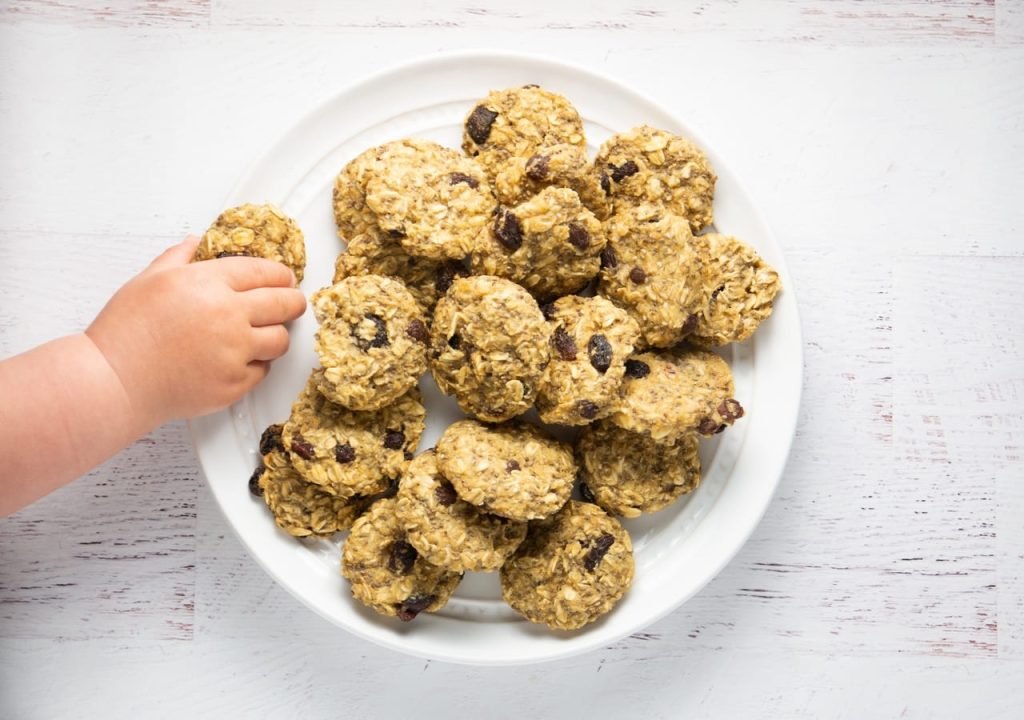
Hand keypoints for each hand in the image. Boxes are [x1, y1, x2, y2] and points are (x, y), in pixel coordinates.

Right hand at [86, 236, 306, 428]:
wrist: (116, 382)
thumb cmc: (126, 331)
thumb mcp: (148, 280)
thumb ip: (178, 258)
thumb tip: (195, 242)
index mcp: (209, 283)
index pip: (266, 272)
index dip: (282, 275)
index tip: (286, 279)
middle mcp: (229, 315)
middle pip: (285, 304)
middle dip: (293, 301)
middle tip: (292, 304)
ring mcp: (235, 352)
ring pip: (280, 340)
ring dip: (275, 335)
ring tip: (260, 334)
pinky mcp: (235, 384)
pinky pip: (262, 371)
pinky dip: (254, 365)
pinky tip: (235, 360)